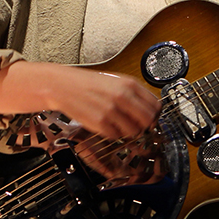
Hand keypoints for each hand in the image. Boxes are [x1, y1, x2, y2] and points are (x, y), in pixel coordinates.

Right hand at [0, 61, 160, 139]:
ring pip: (134, 131)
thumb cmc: (88, 84)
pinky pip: (116, 136)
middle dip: (144, 125)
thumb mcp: (115, 81)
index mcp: (129, 84)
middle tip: (137, 125)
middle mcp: (123, 97)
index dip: (153, 114)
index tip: (149, 118)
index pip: (155, 105)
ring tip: (118, 124)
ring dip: (128, 131)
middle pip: (148, 120)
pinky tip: (105, 125)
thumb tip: (150, 109)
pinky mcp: (100, 123)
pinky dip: (113, 134)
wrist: (63, 86)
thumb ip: (133, 94)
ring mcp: (112, 111)